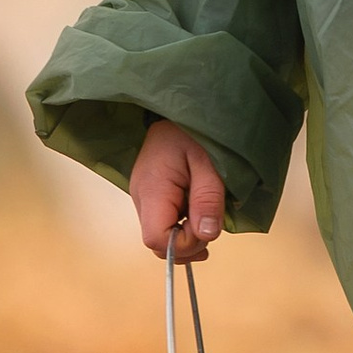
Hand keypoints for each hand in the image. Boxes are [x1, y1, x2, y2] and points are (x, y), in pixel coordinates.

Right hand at [130, 120, 223, 260]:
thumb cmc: (194, 130)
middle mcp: (141, 197)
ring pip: (161, 234)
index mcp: (153, 189)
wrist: (178, 108)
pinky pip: (164, 221)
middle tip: (211, 223)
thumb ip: (208, 199)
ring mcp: (143, 197)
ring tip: (206, 215)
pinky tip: (198, 212)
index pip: (156, 239)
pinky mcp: (151, 195)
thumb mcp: (210, 162)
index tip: (207, 228)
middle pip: (157, 242)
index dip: (184, 243)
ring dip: (187, 235)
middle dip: (188, 242)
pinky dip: (182, 225)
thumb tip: (207, 235)